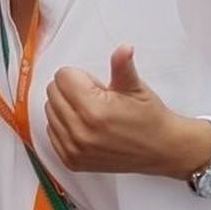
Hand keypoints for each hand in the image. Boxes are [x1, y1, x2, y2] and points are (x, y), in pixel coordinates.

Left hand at [44, 45, 210, 178]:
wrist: (161, 150)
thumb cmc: (149, 118)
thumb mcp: (136, 88)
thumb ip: (122, 66)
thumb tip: (123, 49)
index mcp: (94, 110)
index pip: (62, 76)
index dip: (80, 76)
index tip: (98, 86)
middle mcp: (80, 132)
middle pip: (53, 92)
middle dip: (71, 89)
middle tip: (96, 98)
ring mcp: (74, 149)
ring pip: (49, 111)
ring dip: (65, 107)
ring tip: (92, 113)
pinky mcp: (71, 160)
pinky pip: (51, 131)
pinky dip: (63, 125)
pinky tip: (85, 127)